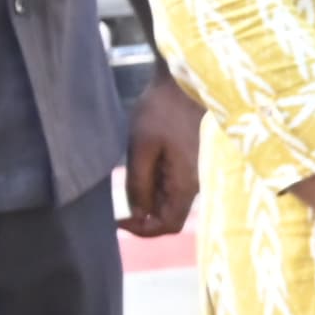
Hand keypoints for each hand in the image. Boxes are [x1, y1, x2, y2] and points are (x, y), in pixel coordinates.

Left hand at [120, 79, 199, 238]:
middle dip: (143, 215)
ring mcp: (197, 174)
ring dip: (149, 198)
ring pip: (171, 202)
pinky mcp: (193, 164)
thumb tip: (137, 213)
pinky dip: (156, 186)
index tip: (117, 219)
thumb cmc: (162, 112)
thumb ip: (139, 184)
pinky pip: (174, 186)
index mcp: (186, 184)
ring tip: (130, 176)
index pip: (168, 225)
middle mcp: (197, 185)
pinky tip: (143, 166)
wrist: (185, 83)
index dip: (142, 230)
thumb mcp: (141, 147)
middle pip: (170, 216)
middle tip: (117, 203)